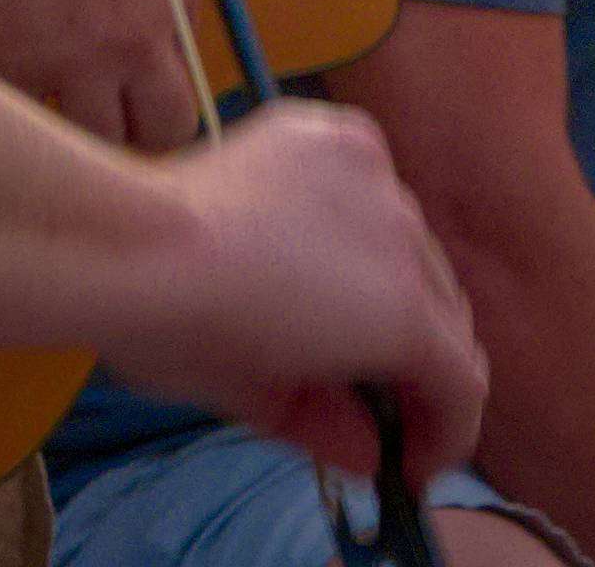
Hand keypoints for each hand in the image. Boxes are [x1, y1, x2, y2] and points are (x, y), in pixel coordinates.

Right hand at [0, 0, 202, 149]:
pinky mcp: (16, 71)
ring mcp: (79, 62)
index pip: (186, 67)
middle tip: (106, 115)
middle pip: (166, 128)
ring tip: (49, 104)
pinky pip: (24, 113)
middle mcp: (140, 37)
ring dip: (79, 130)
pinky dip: (11, 100)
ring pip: (98, 141)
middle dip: (140, 129)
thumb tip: (137, 14)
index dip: (149, 70)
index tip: (122, 67)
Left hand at [99, 103, 484, 483]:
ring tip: (334, 308)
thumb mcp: (257, 401)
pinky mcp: (336, 135)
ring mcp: (373, 176)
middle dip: (420, 360)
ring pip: (410, 241)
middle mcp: (406, 238)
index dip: (446, 432)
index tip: (412, 459)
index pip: (464, 383)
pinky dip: (361, 216)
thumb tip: (368, 454)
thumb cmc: (185, 331)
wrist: (130, 238)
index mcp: (401, 317)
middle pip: (443, 310)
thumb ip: (328, 428)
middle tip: (375, 393)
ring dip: (390, 281)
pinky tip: (313, 234)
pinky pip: (373, 184)